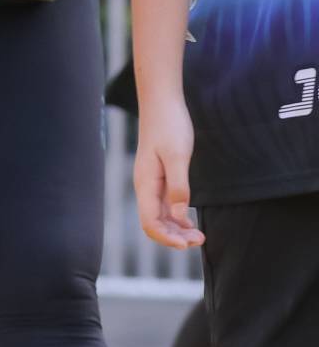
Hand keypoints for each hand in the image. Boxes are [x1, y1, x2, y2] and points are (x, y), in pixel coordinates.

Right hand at [134, 97, 201, 250]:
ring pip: (160, 216)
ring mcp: (152, 183)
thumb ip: (178, 187)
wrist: (162, 102)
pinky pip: (165, 206)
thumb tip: (180, 216)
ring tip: (198, 236)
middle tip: (200, 240)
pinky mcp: (160, 177)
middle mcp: (146, 187)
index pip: (150, 222)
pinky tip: (190, 221)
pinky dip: (177, 218)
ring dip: (177, 230)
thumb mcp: (178, 156)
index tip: (187, 244)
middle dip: (174, 237)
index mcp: (146, 184)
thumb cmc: (170, 125)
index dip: (166, 238)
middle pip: (154, 223)